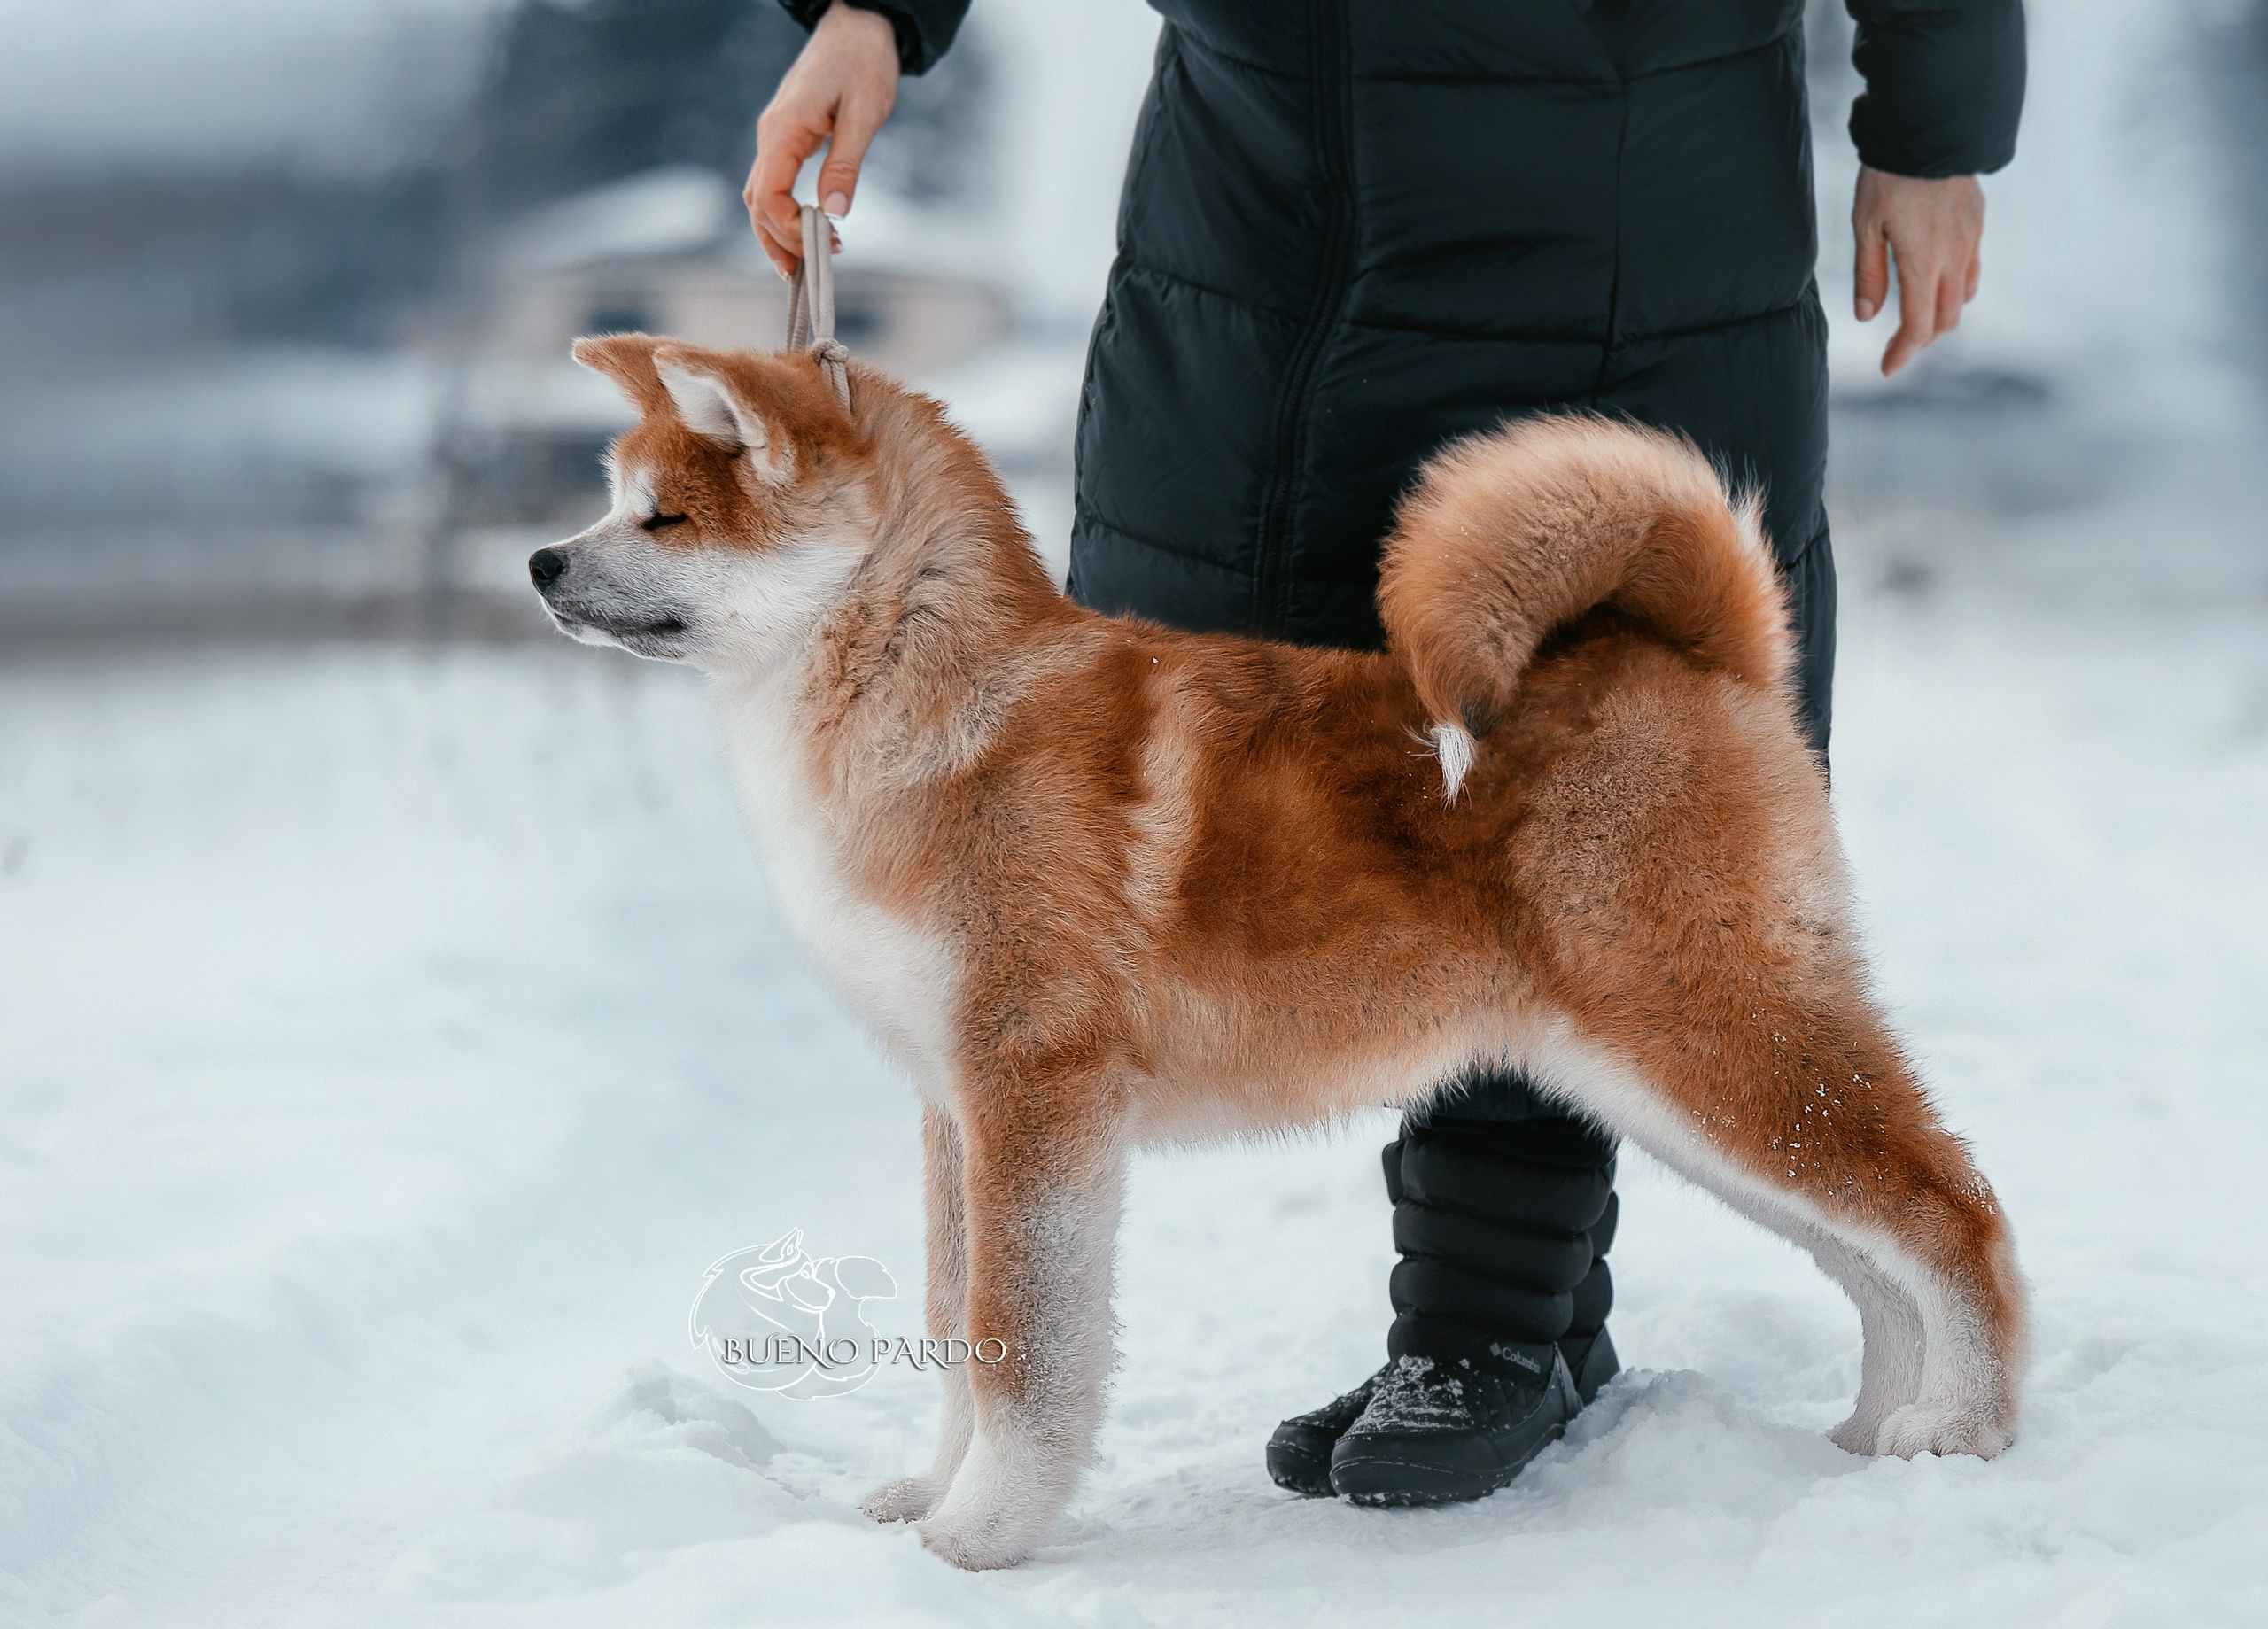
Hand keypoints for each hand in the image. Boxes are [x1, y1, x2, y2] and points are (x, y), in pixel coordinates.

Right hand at [744, 2, 900, 276]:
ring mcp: (774, 136)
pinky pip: (771, 184)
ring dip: (776, 234)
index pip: (769, 195)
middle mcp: (770, 135)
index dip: (790, 229)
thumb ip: (846, 162)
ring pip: (759, 197)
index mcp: (785, 129)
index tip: (826, 244)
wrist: (858, 26)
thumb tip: (835, 211)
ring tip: (802, 266)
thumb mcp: (864, 113)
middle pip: (756, 204)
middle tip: (815, 269)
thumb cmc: (864, 62)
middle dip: (781, 241)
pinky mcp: (786, 137)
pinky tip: (801, 235)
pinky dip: (780, 214)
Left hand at [1852, 167, 1985, 377]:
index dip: (1903, 353)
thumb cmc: (1889, 176)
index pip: (1919, 326)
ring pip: (1964, 297)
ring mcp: (1970, 240)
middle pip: (1946, 319)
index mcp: (1923, 263)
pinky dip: (1955, 289)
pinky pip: (1972, 270)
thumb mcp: (1865, 225)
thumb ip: (1869, 273)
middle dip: (1921, 340)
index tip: (1887, 368)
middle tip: (1896, 347)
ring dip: (1941, 316)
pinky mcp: (1976, 223)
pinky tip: (1936, 283)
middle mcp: (1953, 257)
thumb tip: (1866, 316)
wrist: (1930, 129)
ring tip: (1915, 318)